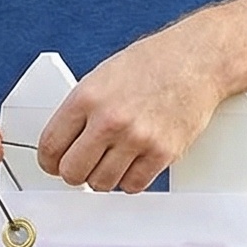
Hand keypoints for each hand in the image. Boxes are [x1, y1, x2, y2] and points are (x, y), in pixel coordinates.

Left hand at [38, 30, 227, 190]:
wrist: (197, 60)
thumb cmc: (153, 64)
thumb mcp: (102, 77)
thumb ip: (81, 111)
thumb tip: (63, 143)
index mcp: (87, 97)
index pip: (50, 147)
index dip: (49, 161)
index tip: (54, 163)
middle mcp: (109, 119)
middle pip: (72, 172)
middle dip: (74, 172)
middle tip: (82, 166)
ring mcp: (137, 138)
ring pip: (101, 184)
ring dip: (103, 177)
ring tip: (111, 161)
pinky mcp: (162, 153)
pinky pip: (133, 186)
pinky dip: (129, 180)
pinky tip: (132, 163)